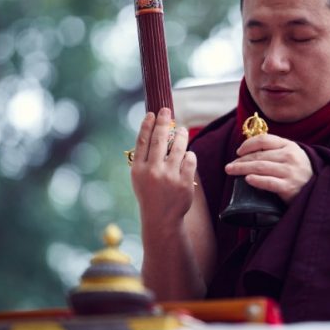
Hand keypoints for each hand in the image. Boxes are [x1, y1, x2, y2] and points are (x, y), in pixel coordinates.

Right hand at [131, 108, 196, 229]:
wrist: (161, 219)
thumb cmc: (150, 194)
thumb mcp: (139, 177)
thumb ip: (145, 157)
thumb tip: (156, 130)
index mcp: (138, 169)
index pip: (143, 140)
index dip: (147, 125)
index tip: (152, 113)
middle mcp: (153, 171)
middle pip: (160, 139)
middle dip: (163, 121)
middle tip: (167, 111)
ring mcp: (170, 177)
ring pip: (178, 147)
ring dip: (181, 135)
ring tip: (182, 131)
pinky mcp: (184, 183)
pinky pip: (190, 159)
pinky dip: (189, 154)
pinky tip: (187, 154)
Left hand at [224, 134, 312, 202]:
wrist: (319, 189)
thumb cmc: (299, 171)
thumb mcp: (290, 155)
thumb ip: (273, 151)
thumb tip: (247, 153)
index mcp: (289, 146)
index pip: (264, 140)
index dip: (248, 145)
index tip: (238, 152)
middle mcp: (290, 157)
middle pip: (259, 156)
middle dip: (241, 161)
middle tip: (229, 166)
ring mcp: (291, 172)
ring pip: (261, 168)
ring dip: (242, 169)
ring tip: (231, 171)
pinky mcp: (290, 187)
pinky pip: (269, 183)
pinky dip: (257, 181)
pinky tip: (247, 180)